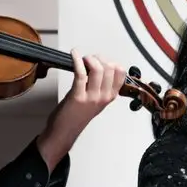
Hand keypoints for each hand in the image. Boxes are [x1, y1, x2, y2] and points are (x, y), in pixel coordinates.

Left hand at [37, 49, 126, 167]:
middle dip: (98, 58)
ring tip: (81, 60)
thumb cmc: (77, 115)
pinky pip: (80, 73)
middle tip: (89, 60)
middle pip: (109, 67)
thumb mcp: (96, 100)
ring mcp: (91, 97)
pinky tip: (73, 55)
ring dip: (88, 59)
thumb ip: (101, 85)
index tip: (101, 61)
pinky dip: (76, 60)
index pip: (121, 72)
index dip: (110, 62)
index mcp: (110, 96)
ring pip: (97, 69)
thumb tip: (98, 65)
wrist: (65, 131)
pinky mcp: (77, 96)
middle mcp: (103, 96)